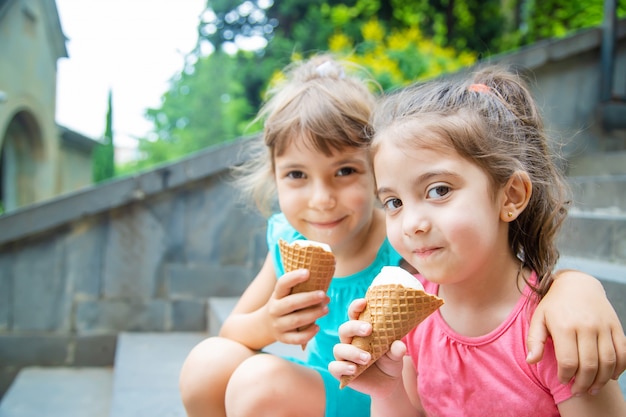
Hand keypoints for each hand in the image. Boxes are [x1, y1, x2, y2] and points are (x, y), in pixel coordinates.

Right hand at [265, 268, 329, 345]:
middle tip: (323, 295)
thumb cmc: (283, 305)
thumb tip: (323, 279)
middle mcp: (275, 310)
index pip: (282, 284)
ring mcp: (278, 325)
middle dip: (309, 299)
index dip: (294, 277)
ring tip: (326, 309)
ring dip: (313, 314)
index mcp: (276, 295)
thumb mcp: (285, 295)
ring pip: (296, 321)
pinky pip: (296, 338)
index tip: (308, 272)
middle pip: (291, 303)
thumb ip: (300, 288)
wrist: (264, 325)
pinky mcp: (283, 338)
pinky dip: (308, 334)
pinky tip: (317, 327)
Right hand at [329, 299, 405, 397]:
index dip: (356, 307)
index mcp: (361, 330)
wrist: (388, 383)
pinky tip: (354, 369)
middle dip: (354, 327)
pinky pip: (334, 367)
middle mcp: (350, 341)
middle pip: (344, 329)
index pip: (354, 315)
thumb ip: (396, 349)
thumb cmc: (390, 361)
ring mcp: (344, 356)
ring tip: (367, 359)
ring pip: (339, 348)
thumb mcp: (396, 355)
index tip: (364, 302)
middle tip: (369, 329)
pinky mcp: (341, 371)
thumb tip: (399, 345)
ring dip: (352, 352)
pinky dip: (343, 367)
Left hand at [526, 270, 625, 394]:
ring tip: (592, 389)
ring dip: (602, 380)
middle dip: (583, 383)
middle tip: (577, 391)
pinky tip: (610, 376)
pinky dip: (620, 368)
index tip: (562, 380)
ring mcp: (603, 326)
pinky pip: (624, 352)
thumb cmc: (554, 305)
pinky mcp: (616, 326)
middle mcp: (586, 326)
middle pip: (590, 365)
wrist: (577, 284)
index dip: (566, 376)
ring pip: (609, 362)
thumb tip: (530, 361)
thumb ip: (534, 340)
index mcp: (564, 326)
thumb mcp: (538, 318)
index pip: (569, 361)